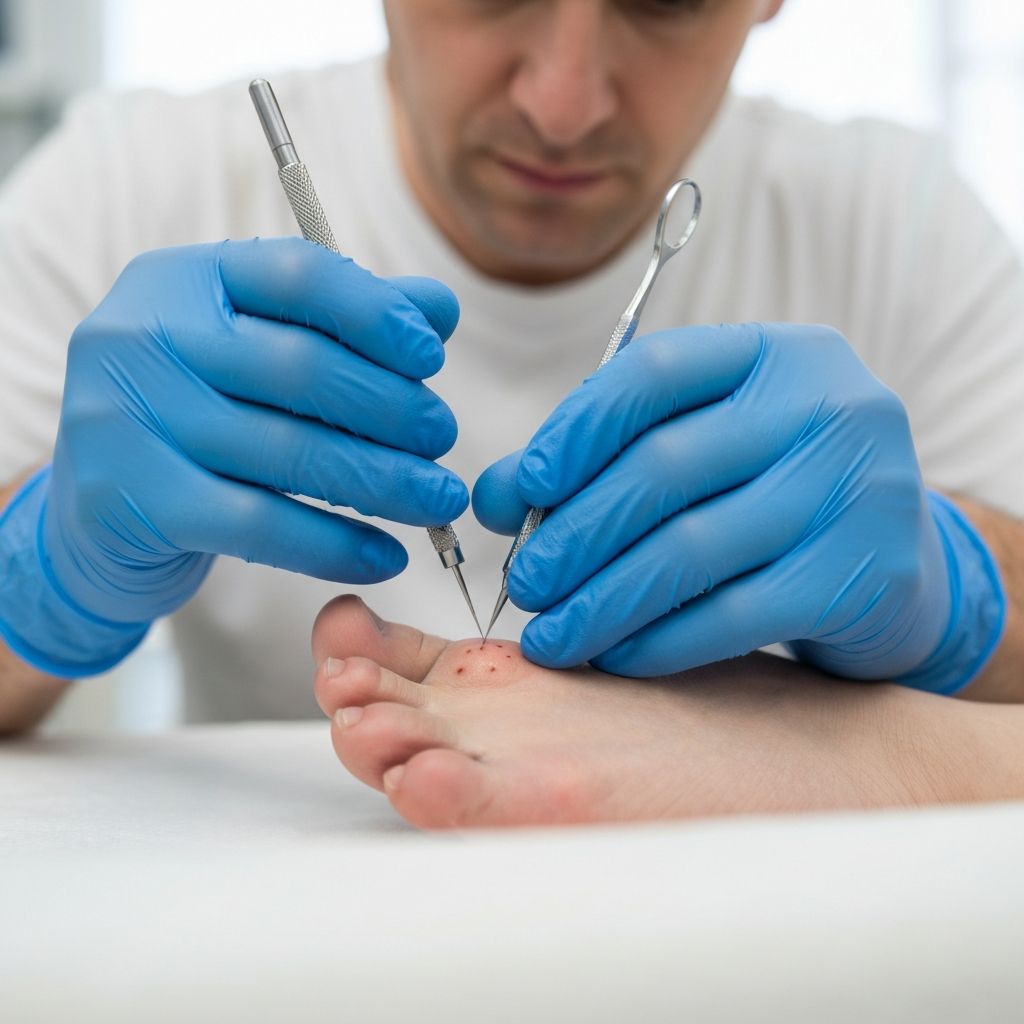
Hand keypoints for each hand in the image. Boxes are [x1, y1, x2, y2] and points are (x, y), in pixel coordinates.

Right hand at [0, 238, 466, 674]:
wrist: (96, 513)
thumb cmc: (199, 416)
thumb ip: (347, 322)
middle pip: (300, 368)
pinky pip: (259, 526)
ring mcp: (127, 419)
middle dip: (392, 408)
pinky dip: (336, 545)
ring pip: (288, 453)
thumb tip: (440, 309)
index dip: (378, 314)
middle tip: (442, 438)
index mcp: (185, 280)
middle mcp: (144, 336)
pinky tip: (387, 555)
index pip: (298, 274)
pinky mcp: (130, 502)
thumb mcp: (259, 352)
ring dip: (384, 482)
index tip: (432, 357)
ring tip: (439, 500)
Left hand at [473, 323, 1003, 692]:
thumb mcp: (701, 451)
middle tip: (526, 581)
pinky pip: (732, 614)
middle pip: (663, 467)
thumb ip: (603, 458)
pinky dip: (659, 641)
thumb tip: (496, 496)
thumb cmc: (773, 495)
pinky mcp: (865, 575)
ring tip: (552, 633)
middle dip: (574, 533)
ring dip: (602, 600)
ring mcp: (856, 488)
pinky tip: (614, 656)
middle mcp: (826, 407)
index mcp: (777, 355)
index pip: (652, 372)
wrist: (896, 564)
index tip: (522, 487)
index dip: (573, 430)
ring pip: (691, 549)